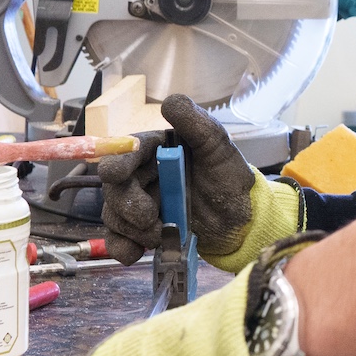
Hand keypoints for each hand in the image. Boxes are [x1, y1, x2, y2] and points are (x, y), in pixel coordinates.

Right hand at [96, 94, 298, 268]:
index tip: (120, 174)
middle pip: (114, 186)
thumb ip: (197, 124)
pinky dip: (122, 248)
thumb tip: (168, 101)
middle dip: (127, 203)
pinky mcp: (142, 232)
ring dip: (132, 228)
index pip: (126, 151)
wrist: (242, 221)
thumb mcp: (219, 147)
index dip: (119, 162)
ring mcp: (140, 204)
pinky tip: (136, 254)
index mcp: (156, 150)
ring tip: (162, 234)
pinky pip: (118, 240)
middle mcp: (142, 175)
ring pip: (114, 214)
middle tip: (149, 216)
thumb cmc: (230, 178)